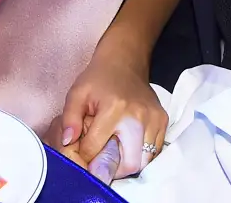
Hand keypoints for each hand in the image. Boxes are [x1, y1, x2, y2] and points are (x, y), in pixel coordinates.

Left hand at [58, 53, 167, 181]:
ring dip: (129, 163)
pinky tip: (129, 146)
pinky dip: (142, 155)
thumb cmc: (98, 78)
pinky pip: (155, 151)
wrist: (124, 60)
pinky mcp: (163, 120)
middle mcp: (137, 116)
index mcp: (114, 109)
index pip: (96, 149)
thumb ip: (69, 119)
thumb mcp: (77, 93)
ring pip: (144, 161)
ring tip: (116, 154)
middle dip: (113, 169)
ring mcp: (153, 118)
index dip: (85, 156)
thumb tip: (68, 143)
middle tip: (102, 161)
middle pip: (129, 164)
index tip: (82, 153)